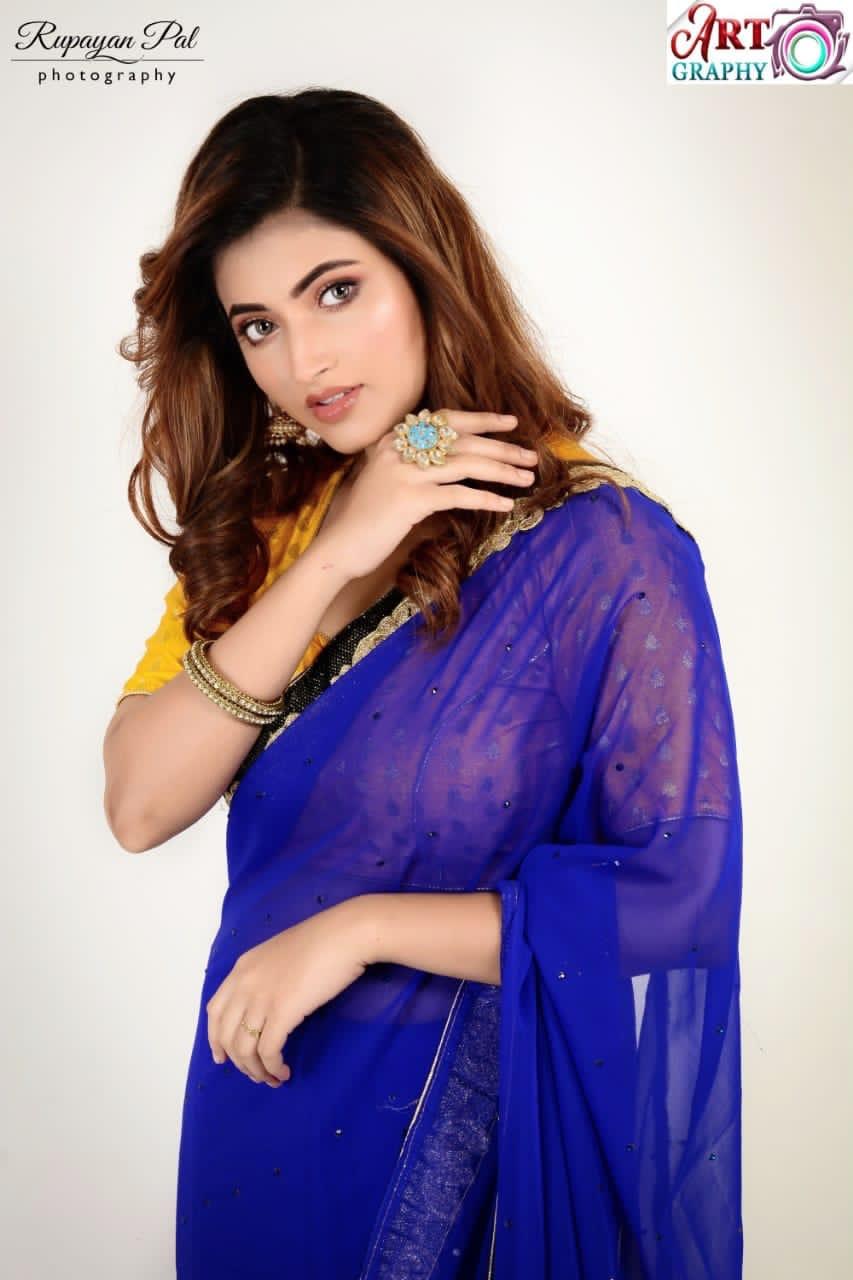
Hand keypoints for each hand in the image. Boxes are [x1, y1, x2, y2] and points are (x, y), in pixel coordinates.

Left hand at [205, 900, 368, 1086]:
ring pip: (244, 1048)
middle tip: (255, 1074)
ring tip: (272, 1078)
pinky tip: (284, 1071)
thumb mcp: (280, 953)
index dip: (215, 1038)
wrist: (345, 934)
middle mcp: (245, 984)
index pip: (215, 1010)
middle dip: (238, 1061)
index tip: (223, 1057)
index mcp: (242, 967)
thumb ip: (266, 975)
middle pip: (226, 1034)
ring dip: (255, 1070)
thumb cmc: (322, 940)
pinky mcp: (282, 1012)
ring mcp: (262, 998)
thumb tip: (268, 1002)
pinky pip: (268, 1051)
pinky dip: (273, 1067)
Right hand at [313, 409, 538, 580]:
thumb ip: (414, 465)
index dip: (482, 420)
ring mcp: (404, 472)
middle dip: (502, 448)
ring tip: (527, 479)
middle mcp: (399, 450)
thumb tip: (455, 463)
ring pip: (466, 463)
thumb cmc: (367, 519)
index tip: (511, 422)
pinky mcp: (410, 499)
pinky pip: (458, 494)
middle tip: (531, 456)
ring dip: (502, 471)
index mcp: (394, 440)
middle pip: (463, 441)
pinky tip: (505, 505)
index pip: (446, 420)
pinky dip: (485, 498)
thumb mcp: (388, 482)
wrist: (340, 547)